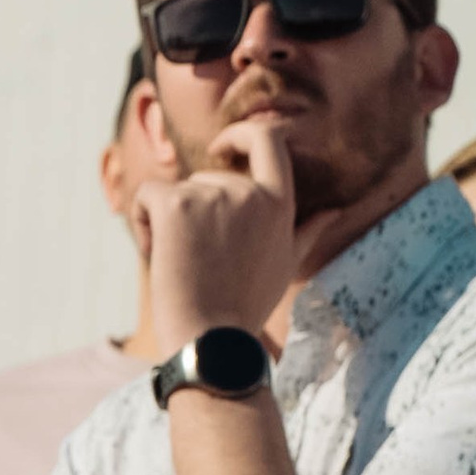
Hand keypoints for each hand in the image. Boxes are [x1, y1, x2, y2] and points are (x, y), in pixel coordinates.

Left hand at [134, 114, 296, 344]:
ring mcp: (212, 195)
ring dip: (167, 222)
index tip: (221, 147)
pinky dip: (141, 217)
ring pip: (176, 190)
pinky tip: (154, 250)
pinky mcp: (176, 206)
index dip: (240, 134)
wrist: (210, 340)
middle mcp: (248, 192)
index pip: (268, 140)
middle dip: (193, 210)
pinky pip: (147, 194)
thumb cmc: (246, 308)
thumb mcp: (286, 266)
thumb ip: (307, 232)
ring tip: (181, 265)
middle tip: (196, 259)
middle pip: (208, 177)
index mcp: (279, 202)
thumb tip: (334, 211)